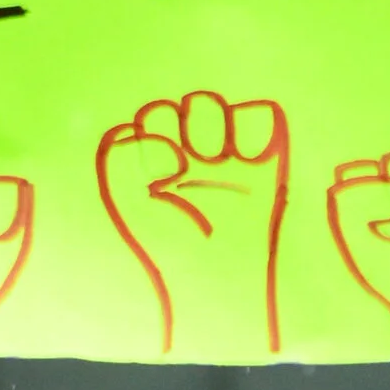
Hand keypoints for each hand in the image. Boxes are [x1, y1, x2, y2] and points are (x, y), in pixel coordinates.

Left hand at [96, 91, 289, 356]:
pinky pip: (260, 119)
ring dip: (214, 126)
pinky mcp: (266, 162)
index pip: (157, 116)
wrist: (219, 284)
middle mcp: (195, 154)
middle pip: (191, 104)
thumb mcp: (131, 205)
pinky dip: (253, 131)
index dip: (157, 128)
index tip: (162, 167)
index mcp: (160, 161)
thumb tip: (140, 129)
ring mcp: (230, 156)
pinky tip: (246, 160)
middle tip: (189, 163)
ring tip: (214, 159)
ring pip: (221, 105)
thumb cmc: (171, 249)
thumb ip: (123, 159)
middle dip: (189, 123)